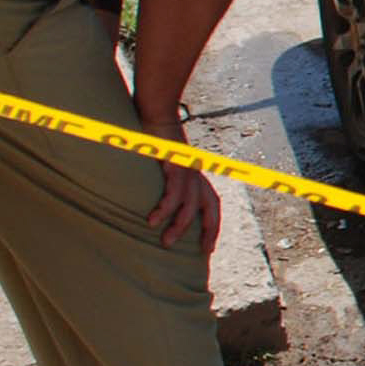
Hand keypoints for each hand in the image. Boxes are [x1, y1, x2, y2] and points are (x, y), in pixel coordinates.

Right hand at [138, 110, 219, 253]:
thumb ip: (163, 182)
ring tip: (166, 243)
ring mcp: (188, 169)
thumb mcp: (161, 164)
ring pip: (190, 205)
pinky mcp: (176, 164)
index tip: (207, 248)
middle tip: (203, 253)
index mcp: (195, 175)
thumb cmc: (153, 139)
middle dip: (210, 231)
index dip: (212, 225)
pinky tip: (153, 221)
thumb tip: (152, 201)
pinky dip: (165, 208)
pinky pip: (173, 192)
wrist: (155, 112)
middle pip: (211, 207)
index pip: (211, 204)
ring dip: (179, 226)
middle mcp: (196, 174)